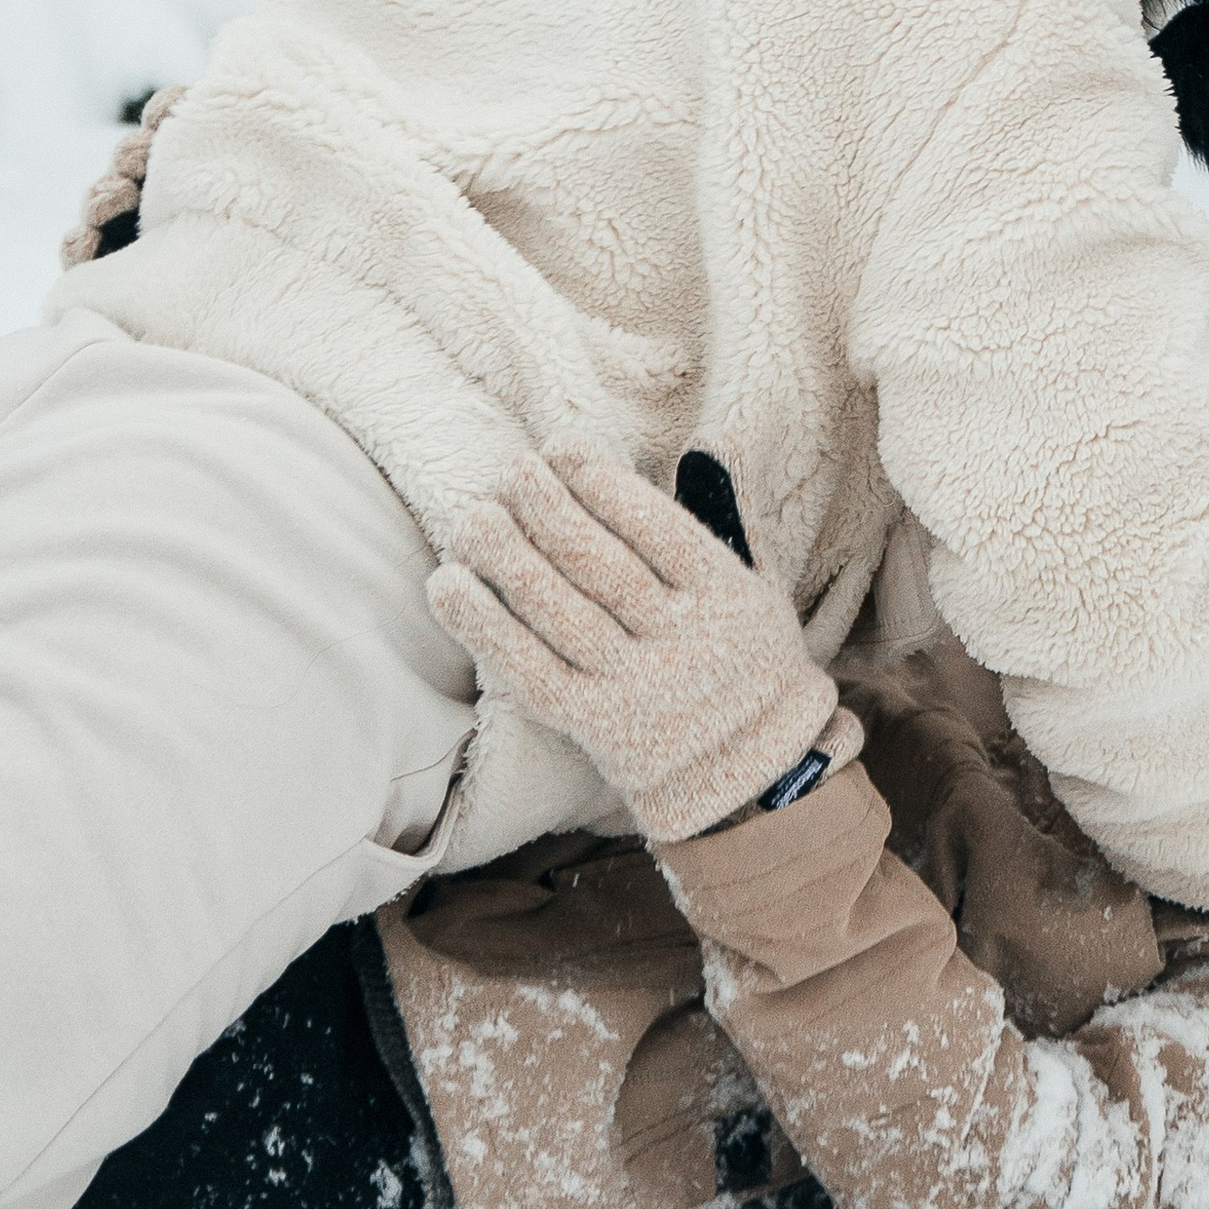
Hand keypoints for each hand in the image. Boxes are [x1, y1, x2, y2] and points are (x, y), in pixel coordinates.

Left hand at [429, 442, 838, 847]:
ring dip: (508, 560)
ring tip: (475, 518)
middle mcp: (685, 642)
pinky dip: (484, 628)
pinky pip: (531, 672)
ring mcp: (639, 689)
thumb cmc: (748, 658)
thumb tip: (712, 435)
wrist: (756, 773)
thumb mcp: (760, 581)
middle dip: (549, 510)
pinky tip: (448, 586)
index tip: (560, 448)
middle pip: (601, 566)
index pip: (657, 528)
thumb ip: (733, 507)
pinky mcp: (597, 728)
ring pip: (562, 615)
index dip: (603, 483)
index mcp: (726, 596)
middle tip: (512, 471)